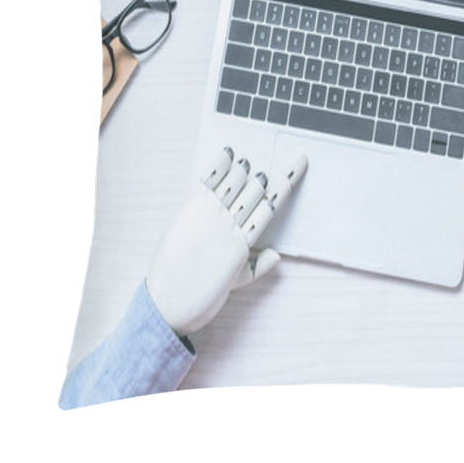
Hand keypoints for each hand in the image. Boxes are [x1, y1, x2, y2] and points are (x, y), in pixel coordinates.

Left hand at [146, 148, 306, 336]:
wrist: (165, 308)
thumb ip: (256, 268)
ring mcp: (208, 216)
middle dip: (261, 180)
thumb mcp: (234, 285)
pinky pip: (208, 181)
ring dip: (242, 171)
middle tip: (259, 176)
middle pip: (255, 190)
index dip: (287, 180)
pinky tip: (228, 154)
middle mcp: (230, 226)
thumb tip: (277, 255)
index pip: (272, 205)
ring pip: (235, 182)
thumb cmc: (201, 298)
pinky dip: (220, 165)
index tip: (298, 162)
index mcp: (245, 244)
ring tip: (243, 166)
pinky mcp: (188, 210)